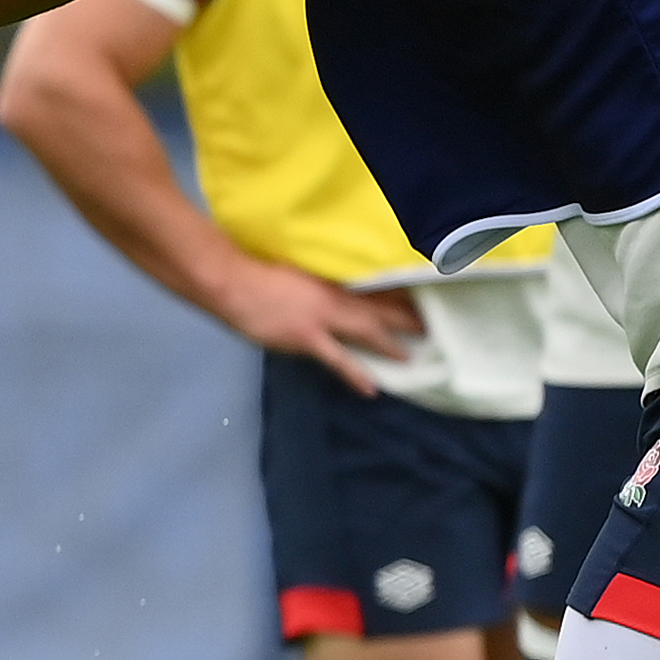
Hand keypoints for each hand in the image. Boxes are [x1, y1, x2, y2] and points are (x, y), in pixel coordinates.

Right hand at [216, 258, 422, 395]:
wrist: (232, 283)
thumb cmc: (255, 271)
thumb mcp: (292, 270)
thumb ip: (312, 282)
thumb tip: (323, 291)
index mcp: (327, 279)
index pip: (369, 288)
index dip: (394, 296)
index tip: (415, 299)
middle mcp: (330, 298)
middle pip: (375, 308)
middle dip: (402, 317)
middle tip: (427, 326)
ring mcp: (320, 319)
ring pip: (364, 331)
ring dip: (389, 343)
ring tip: (412, 354)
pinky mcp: (306, 338)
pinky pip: (337, 359)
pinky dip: (355, 374)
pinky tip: (371, 389)